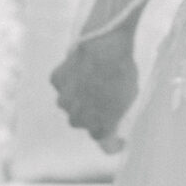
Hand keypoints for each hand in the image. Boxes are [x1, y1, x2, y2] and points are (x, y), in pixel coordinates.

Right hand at [50, 29, 137, 151]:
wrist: (106, 48)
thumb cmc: (123, 72)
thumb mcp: (129, 97)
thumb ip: (117, 111)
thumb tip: (112, 115)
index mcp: (101, 125)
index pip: (99, 137)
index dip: (106, 131)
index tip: (112, 127)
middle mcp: (79, 117)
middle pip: (79, 122)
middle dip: (87, 113)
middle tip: (97, 99)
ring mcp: (65, 100)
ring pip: (67, 104)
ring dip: (76, 96)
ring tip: (88, 80)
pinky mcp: (57, 81)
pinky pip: (61, 84)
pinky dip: (68, 79)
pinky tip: (79, 68)